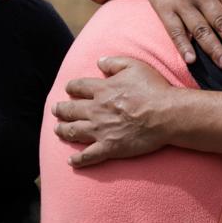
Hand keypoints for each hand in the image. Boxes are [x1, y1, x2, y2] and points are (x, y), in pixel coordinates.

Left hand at [53, 56, 174, 166]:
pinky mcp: (109, 147)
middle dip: (61, 109)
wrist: (166, 114)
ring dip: (63, 130)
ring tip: (58, 130)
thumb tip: (99, 62)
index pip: (78, 87)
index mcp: (102, 90)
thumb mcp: (136, 66)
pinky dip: (78, 159)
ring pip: (74, 131)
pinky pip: (88, 155)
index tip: (69, 88)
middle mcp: (96, 110)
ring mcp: (101, 130)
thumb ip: (115, 62)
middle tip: (56, 110)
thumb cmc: (154, 89)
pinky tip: (71, 161)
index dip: (72, 87)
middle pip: (71, 109)